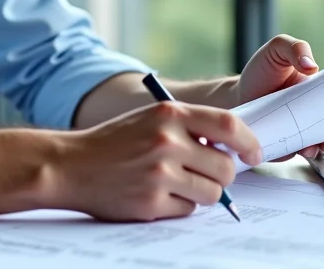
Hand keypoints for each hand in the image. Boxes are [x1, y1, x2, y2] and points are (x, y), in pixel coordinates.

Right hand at [54, 101, 262, 221]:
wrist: (70, 165)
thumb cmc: (114, 142)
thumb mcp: (150, 119)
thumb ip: (187, 127)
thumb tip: (231, 148)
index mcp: (169, 114)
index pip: (228, 124)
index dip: (248, 142)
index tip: (253, 153)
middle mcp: (167, 141)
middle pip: (224, 167)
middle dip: (222, 175)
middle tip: (207, 174)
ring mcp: (159, 174)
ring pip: (211, 193)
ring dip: (201, 193)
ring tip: (176, 183)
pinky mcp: (151, 203)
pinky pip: (188, 210)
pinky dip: (180, 206)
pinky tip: (157, 194)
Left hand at [236, 34, 323, 161]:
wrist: (236, 93)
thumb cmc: (260, 71)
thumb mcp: (278, 49)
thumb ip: (296, 48)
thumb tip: (311, 65)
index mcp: (318, 93)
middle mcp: (312, 114)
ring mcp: (299, 131)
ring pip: (320, 145)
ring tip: (321, 146)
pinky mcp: (284, 144)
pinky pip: (297, 152)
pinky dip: (302, 154)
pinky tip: (302, 149)